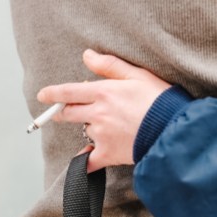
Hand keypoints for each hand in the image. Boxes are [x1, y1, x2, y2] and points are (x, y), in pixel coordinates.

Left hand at [38, 49, 172, 171]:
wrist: (174, 130)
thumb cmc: (160, 100)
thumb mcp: (138, 75)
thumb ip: (110, 65)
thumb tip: (87, 55)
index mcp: (103, 92)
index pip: (69, 92)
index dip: (53, 93)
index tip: (43, 95)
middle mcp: (98, 113)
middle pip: (69, 113)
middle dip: (64, 112)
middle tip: (65, 112)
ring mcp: (101, 135)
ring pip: (85, 131)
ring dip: (91, 128)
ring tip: (111, 127)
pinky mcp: (108, 154)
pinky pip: (88, 161)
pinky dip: (86, 160)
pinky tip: (87, 159)